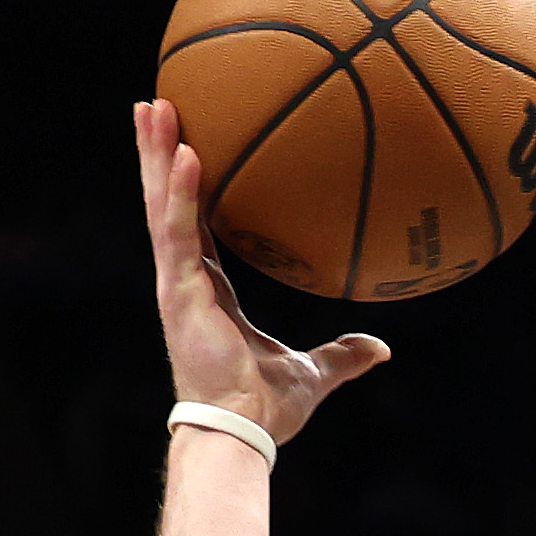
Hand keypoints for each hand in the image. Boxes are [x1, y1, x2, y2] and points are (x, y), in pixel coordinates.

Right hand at [136, 100, 387, 440]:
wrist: (243, 433)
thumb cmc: (267, 410)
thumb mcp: (312, 373)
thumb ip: (343, 355)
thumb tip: (382, 348)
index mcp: (209, 290)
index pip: (195, 224)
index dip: (188, 186)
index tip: (187, 143)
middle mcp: (186, 279)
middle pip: (168, 202)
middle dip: (158, 152)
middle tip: (156, 102)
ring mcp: (178, 283)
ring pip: (162, 204)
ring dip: (156, 154)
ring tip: (152, 104)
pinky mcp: (179, 291)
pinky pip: (179, 231)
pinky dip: (182, 192)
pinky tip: (188, 152)